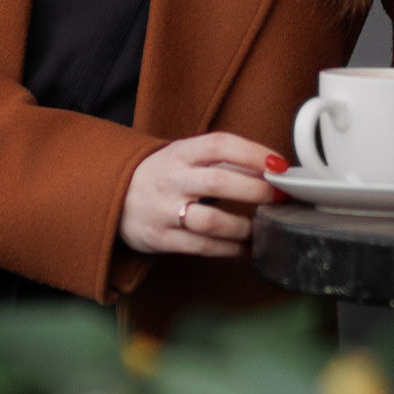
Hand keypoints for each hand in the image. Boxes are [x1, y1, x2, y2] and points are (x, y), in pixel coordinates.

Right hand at [121, 133, 285, 258]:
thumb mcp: (184, 158)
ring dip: (243, 226)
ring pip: (210, 221)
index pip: (219, 145)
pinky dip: (227, 248)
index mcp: (180, 153)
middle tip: (279, 197)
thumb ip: (222, 162)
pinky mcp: (160, 238)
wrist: (114, 197)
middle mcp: (171, 179)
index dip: (252, 153)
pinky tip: (242, 246)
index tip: (278, 165)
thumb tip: (271, 171)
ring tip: (260, 227)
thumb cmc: (163, 176)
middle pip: (218, 182)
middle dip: (256, 190)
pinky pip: (200, 247)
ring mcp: (163, 211)